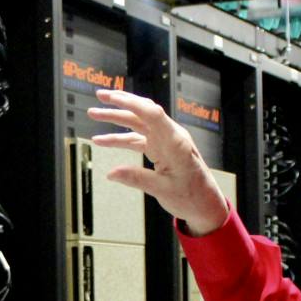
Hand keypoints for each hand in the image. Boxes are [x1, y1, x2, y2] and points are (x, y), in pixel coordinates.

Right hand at [85, 88, 228, 235]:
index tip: (112, 98)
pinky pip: (137, 139)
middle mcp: (171, 137)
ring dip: (116, 118)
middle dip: (121, 102)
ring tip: (94, 114)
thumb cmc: (191, 197)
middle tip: (100, 96)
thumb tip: (111, 173)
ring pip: (138, 124)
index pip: (153, 115)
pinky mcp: (161, 149)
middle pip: (143, 112)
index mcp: (175, 143)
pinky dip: (120, 139)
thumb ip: (136, 179)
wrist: (206, 205)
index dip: (132, 103)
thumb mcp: (163, 191)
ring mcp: (166, 141)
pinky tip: (103, 140)